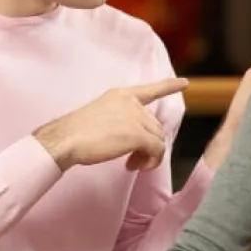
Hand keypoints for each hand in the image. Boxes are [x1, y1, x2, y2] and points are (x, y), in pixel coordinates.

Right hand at [33, 78, 188, 170]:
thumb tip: (140, 141)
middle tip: (133, 160)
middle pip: (155, 125)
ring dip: (149, 155)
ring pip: (158, 139)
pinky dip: (152, 161)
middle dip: (148, 144)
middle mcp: (131, 103)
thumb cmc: (75, 133)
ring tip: (133, 164)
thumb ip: (121, 120)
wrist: (65, 139)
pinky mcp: (137, 135)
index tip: (185, 83)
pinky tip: (136, 167)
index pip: (150, 89)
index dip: (169, 87)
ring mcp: (135, 117)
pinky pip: (157, 150)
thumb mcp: (101, 116)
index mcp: (120, 95)